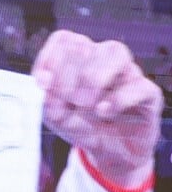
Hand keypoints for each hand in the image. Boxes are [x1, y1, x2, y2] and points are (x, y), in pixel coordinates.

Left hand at [32, 30, 161, 188]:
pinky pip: (138, 85)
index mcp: (78, 58)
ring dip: (93, 79)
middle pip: (84, 46)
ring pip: (115, 52)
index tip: (43, 85)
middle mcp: (104, 59)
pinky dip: (117, 99)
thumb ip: (46, 97)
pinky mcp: (148, 93)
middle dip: (68, 76)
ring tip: (85, 104)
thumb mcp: (55, 115)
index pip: (63, 40)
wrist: (108, 152)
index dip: (49, 60)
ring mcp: (128, 73)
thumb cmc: (80, 124)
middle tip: (67, 101)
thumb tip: (44, 80)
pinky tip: (103, 112)